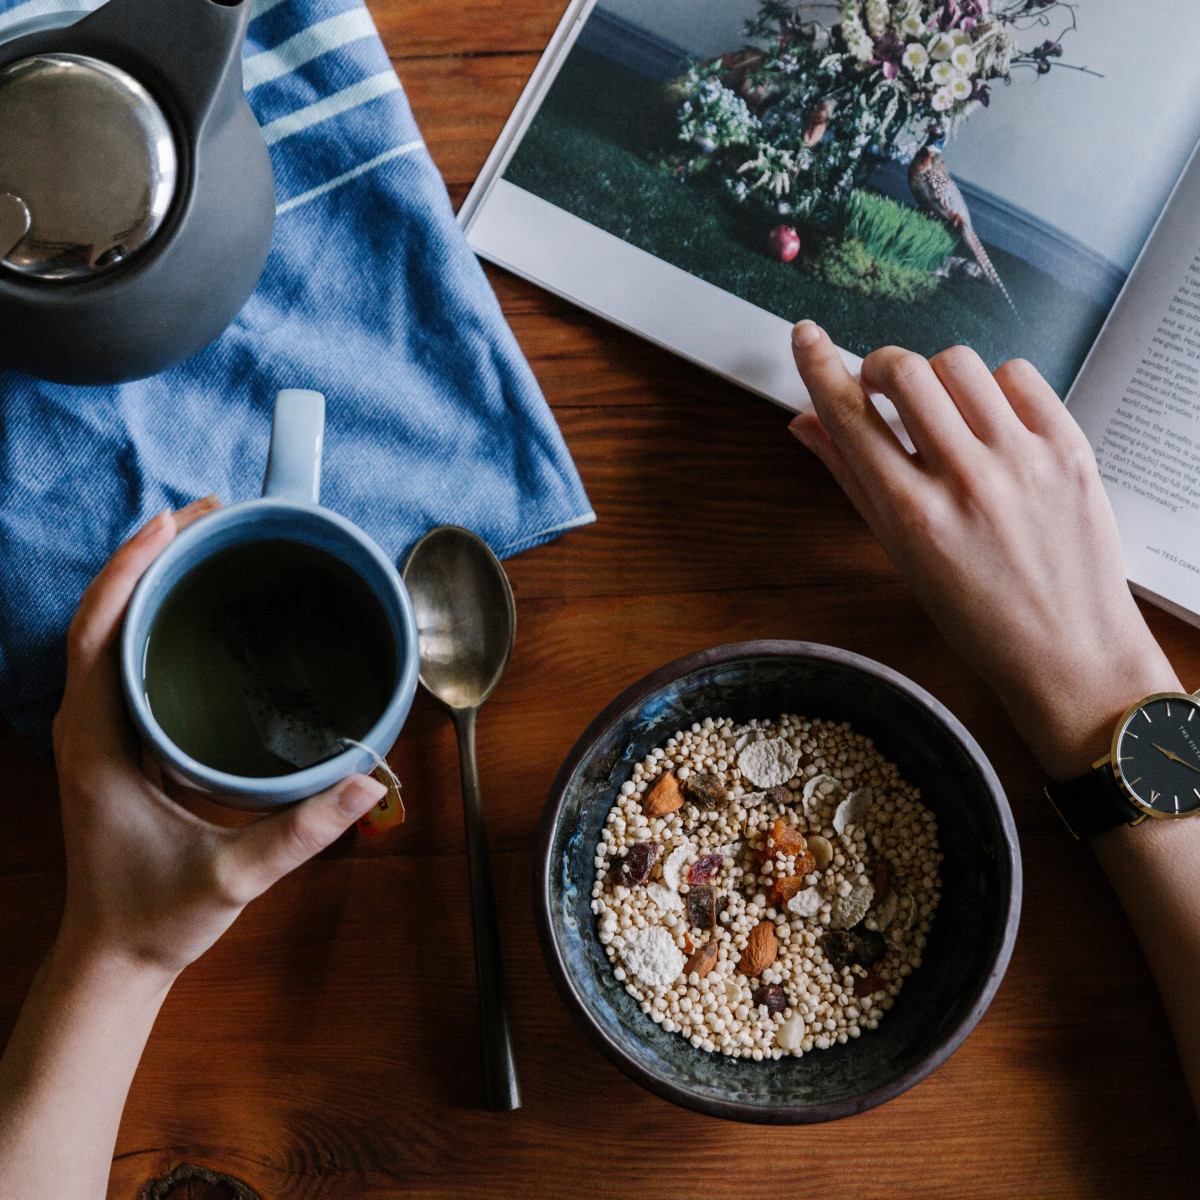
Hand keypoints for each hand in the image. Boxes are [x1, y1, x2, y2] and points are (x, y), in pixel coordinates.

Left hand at [50, 498, 386, 981]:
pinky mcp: (115, 740)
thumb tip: (369, 783)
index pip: (98, 633)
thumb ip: (302, 832)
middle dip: (148, 555)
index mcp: (98, 744)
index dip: (130, 569)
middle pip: (101, 615)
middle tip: (211, 515)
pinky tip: (196, 607)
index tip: (175, 522)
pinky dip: (151, 616)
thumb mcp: (232, 877)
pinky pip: (123, 658)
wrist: (113, 955)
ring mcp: (98, 731)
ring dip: (148, 580)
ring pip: (108, 631)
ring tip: (206, 542)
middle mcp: (88, 726)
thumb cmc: (156, 917)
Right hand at [787, 321, 1179, 779]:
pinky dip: (994, 385)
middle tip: (882, 385)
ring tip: (944, 410)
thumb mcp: (900, 555)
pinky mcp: (1069, 448)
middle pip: (905, 371)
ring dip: (938, 376)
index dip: (819, 366)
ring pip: (960, 363)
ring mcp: (1022, 460)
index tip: (806, 337)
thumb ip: (852, 480)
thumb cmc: (978, 615)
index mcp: (912, 515)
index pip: (849, 416)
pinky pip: (1019, 375)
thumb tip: (807, 424)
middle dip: (881, 365)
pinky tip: (991, 418)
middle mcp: (965, 480)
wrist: (1068, 650)